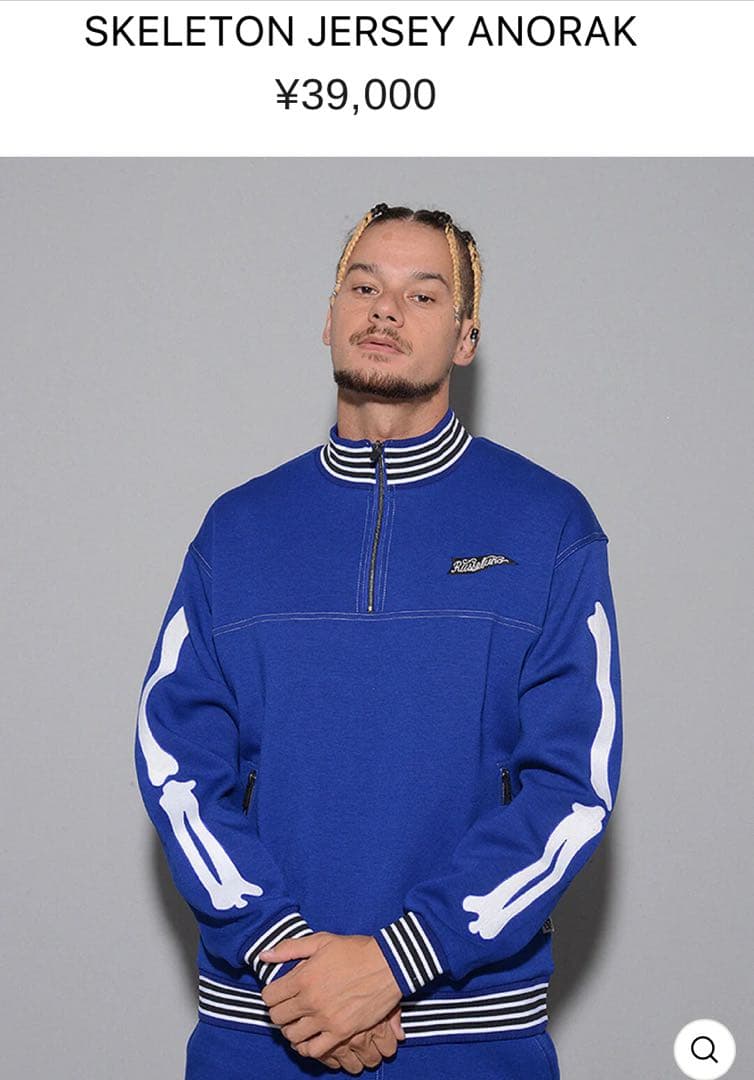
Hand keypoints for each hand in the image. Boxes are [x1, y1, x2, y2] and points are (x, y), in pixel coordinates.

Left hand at [259, 932, 403, 1062]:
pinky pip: (314, 1050)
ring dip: (292, 1030)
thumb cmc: (354, 950)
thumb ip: (289, 948)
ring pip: (292, 1036)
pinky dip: (308, 1047)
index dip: (272, 994)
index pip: (269, 996)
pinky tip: (312, 1037)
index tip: (280, 992)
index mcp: (303, 976)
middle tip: (290, 1007)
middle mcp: (311, 1000)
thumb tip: (264, 955)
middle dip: (280, 1012)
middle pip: (278, 1018)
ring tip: (300, 1022)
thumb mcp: (321, 941)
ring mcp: (326, 1018)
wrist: (388, 964)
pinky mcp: (341, 1032)